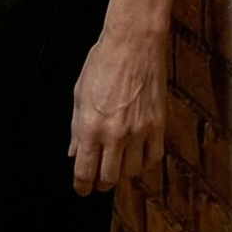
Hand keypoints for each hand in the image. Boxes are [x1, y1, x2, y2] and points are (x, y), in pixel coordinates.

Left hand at [68, 26, 166, 194]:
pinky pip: (153, 158)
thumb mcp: (80, 92)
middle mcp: (114, 134)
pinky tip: (139, 156)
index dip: (81, 186)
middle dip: (101, 183)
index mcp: (90, 126)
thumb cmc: (103, 61)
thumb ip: (75, 127)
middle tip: (99, 178)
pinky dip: (145, 163)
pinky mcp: (158, 125)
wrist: (134, 42)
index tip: (81, 188)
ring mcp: (138, 132)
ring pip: (131, 173)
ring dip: (123, 173)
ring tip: (118, 163)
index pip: (85, 172)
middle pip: (108, 178)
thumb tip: (74, 152)